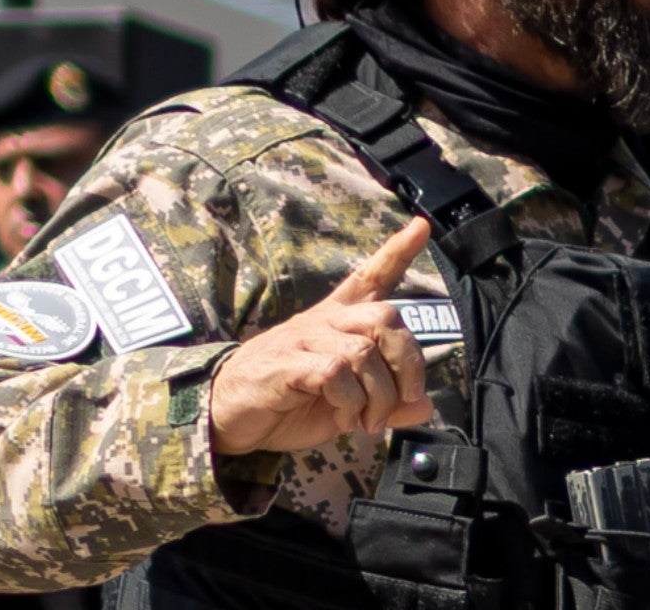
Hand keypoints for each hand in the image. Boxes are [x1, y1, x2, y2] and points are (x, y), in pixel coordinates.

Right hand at [209, 218, 436, 454]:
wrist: (225, 416)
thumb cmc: (287, 404)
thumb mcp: (345, 407)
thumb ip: (385, 405)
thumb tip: (425, 408)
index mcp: (336, 323)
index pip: (369, 277)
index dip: (397, 252)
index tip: (421, 226)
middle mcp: (323, 322)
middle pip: (385, 317)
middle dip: (408, 360)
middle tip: (405, 399)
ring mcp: (303, 340)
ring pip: (364, 353)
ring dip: (378, 396)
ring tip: (368, 422)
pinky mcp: (286, 363)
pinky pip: (335, 373)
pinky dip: (351, 401)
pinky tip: (345, 418)